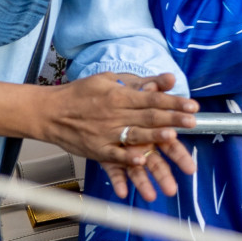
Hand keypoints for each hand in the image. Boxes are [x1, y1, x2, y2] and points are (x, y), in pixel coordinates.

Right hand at [42, 73, 198, 202]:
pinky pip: (113, 157)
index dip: (174, 102)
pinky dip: (126, 160)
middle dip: (173, 118)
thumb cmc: (81, 93)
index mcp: (119, 96)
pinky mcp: (96, 149)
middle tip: (193, 122)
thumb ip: (141, 81)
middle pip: (148, 116)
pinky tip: (140, 163)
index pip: (153, 98)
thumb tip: (168, 78)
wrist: (48, 112)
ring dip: (153, 137)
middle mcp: (114, 114)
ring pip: (134, 135)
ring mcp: (105, 133)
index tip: (193, 106)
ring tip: (172, 138)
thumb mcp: (110, 79)